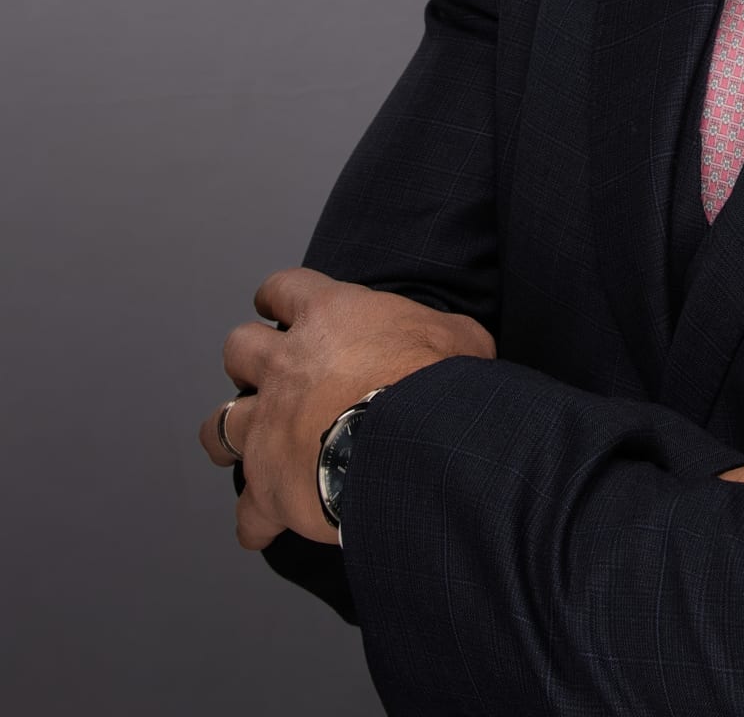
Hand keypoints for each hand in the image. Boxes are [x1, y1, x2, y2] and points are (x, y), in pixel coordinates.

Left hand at [198, 267, 494, 550]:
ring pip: (217, 426)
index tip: (279, 307)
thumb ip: (439, 332)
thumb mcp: (458, 336)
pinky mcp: (268, 485)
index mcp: (329, 316)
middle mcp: (286, 365)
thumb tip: (455, 343)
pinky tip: (271, 523)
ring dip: (231, 435)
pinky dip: (258, 519)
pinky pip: (248, 513)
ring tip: (250, 444)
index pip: (284, 288)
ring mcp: (269, 425)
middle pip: (238, 349)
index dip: (279, 297)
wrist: (414, 444)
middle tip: (271, 374)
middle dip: (249, 361)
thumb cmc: (438, 381)